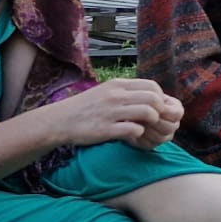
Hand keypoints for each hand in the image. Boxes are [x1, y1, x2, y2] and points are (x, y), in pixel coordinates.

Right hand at [61, 79, 179, 147]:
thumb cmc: (86, 108)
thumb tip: (150, 95)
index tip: (156, 108)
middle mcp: (115, 95)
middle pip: (154, 98)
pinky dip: (138, 134)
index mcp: (117, 85)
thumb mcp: (106, 91)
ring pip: (147, 112)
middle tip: (153, 121)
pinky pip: (134, 130)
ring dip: (151, 123)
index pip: (152, 86)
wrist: (59, 120)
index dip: (160, 98)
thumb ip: (126, 91)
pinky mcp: (106, 129)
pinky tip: (132, 136)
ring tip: (145, 128)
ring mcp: (111, 112)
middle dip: (159, 111)